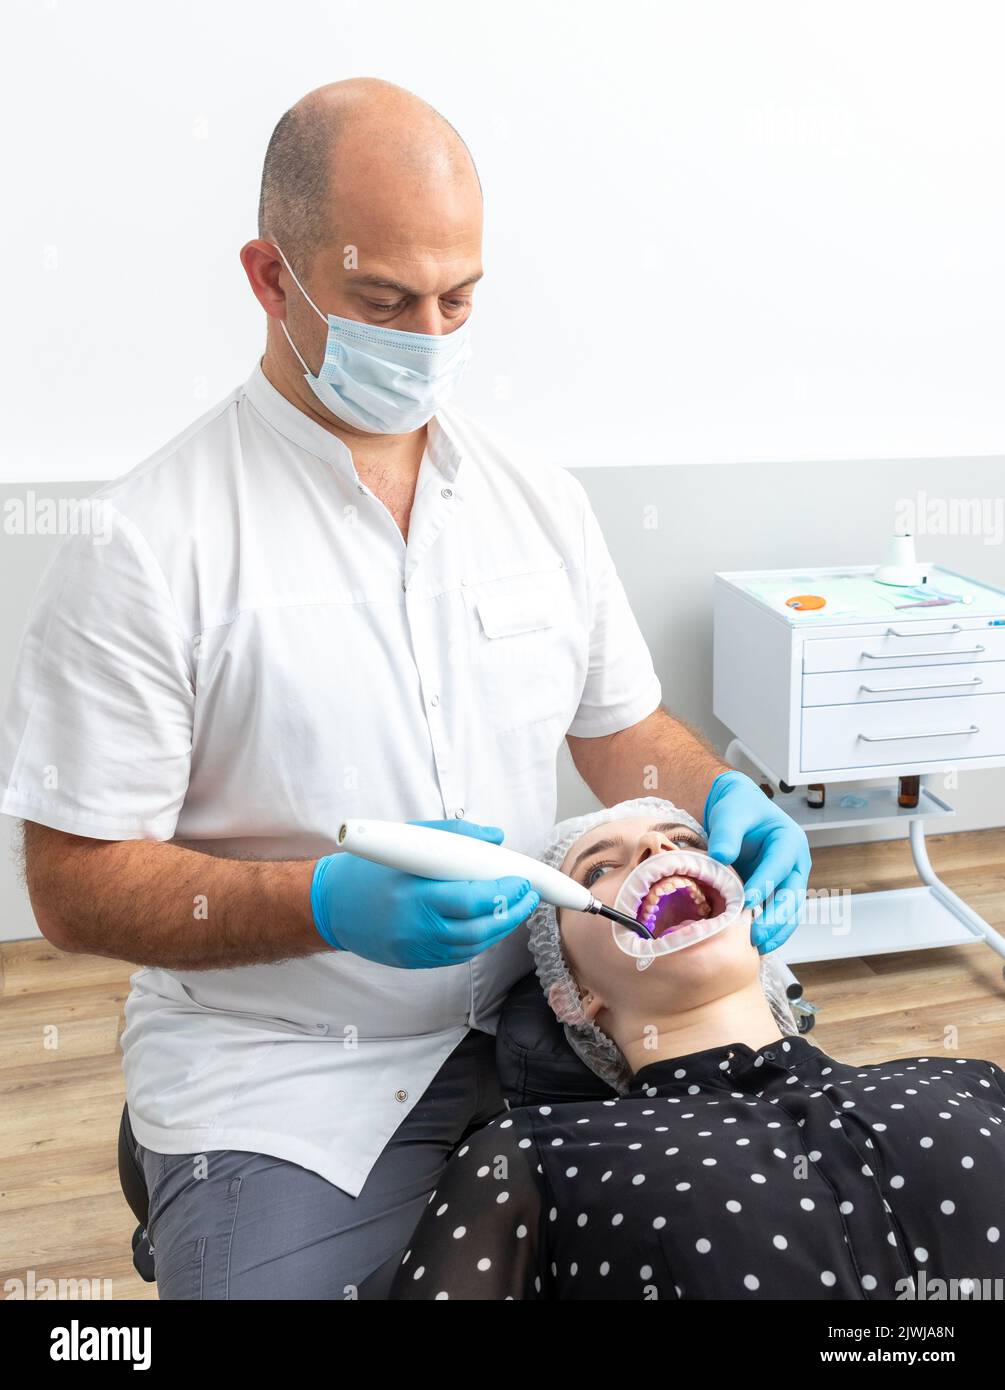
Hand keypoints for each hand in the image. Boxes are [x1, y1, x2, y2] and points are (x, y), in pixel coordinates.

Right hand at [310, 818, 539, 968]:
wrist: (330, 906)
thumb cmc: (369, 868)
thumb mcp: (408, 839)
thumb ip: (454, 836)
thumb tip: (496, 839)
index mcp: (415, 895)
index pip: (473, 900)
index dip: (505, 893)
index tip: (522, 881)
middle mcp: (416, 928)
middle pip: (479, 928)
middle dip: (511, 912)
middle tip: (527, 897)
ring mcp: (415, 949)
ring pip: (472, 946)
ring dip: (499, 928)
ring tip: (513, 909)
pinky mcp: (414, 961)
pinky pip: (456, 955)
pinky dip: (477, 940)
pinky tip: (487, 924)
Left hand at [702, 771, 810, 953]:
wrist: (737, 810)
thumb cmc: (738, 807)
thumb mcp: (731, 813)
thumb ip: (727, 833)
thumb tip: (720, 857)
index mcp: (789, 841)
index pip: (779, 866)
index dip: (765, 884)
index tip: (747, 902)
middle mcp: (794, 863)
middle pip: (792, 895)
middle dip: (776, 919)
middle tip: (755, 937)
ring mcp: (787, 880)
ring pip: (790, 911)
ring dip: (776, 931)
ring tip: (757, 947)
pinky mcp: (776, 892)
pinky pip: (777, 914)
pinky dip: (769, 930)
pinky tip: (753, 944)